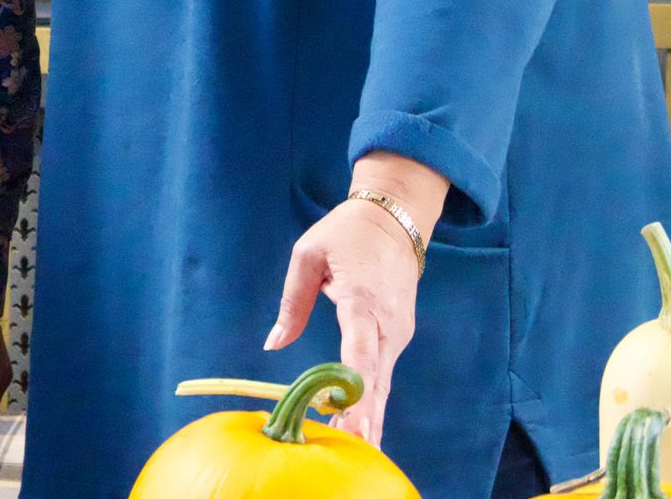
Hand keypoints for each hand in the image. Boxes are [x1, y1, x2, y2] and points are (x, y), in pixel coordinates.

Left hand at [263, 155, 445, 447]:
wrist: (395, 220)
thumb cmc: (346, 233)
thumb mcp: (308, 254)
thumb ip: (291, 302)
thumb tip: (273, 343)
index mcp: (362, 299)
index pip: (359, 350)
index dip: (356, 388)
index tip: (351, 418)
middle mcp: (387, 323)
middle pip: (376, 379)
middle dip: (365, 417)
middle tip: (356, 451)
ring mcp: (397, 332)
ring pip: (382, 382)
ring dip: (370, 416)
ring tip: (359, 450)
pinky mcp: (397, 335)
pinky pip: (383, 373)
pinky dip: (374, 400)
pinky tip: (363, 427)